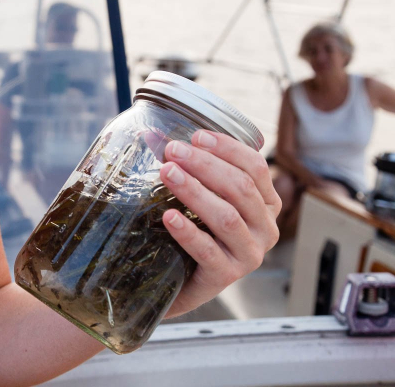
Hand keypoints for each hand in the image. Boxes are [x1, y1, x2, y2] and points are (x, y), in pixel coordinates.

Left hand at [158, 130, 280, 316]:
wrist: (176, 282)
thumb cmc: (191, 230)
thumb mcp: (198, 198)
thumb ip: (187, 167)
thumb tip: (151, 134)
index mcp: (265, 204)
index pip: (255, 167)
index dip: (227, 148)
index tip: (195, 136)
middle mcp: (265, 229)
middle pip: (240, 188)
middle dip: (204, 165)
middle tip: (172, 151)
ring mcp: (249, 254)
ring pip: (226, 217)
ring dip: (195, 191)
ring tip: (167, 173)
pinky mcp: (227, 277)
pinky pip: (208, 251)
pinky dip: (188, 232)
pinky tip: (168, 217)